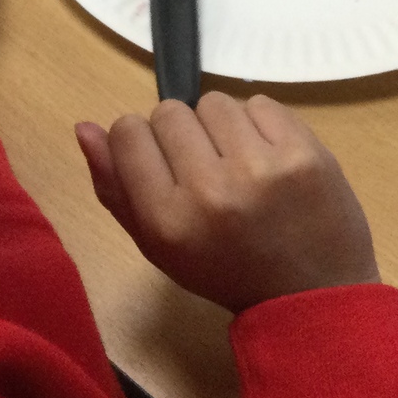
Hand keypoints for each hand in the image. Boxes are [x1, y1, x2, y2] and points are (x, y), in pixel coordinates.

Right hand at [75, 92, 380, 314]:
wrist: (313, 295)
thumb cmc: (225, 271)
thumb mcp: (157, 246)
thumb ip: (115, 188)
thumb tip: (85, 127)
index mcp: (168, 221)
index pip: (127, 132)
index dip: (142, 144)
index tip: (165, 167)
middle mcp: (211, 190)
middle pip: (169, 112)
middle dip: (183, 136)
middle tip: (207, 171)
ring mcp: (262, 168)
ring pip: (213, 102)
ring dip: (221, 127)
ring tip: (239, 164)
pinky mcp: (305, 152)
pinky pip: (259, 103)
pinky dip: (259, 126)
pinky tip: (268, 160)